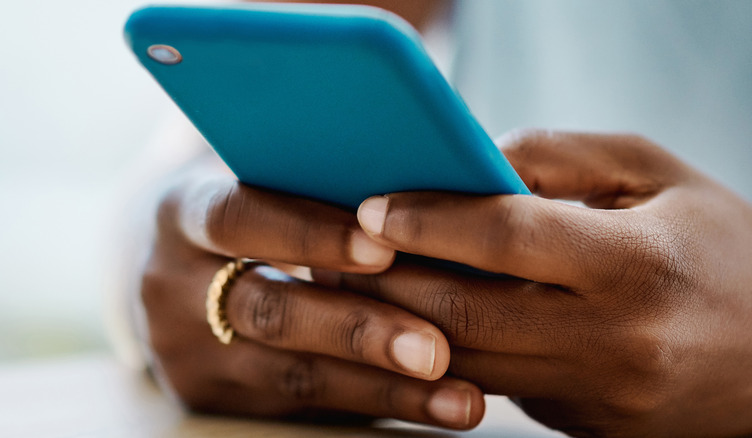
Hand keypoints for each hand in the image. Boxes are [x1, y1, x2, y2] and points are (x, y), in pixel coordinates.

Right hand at [135, 160, 484, 428]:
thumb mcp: (260, 183)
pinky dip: (376, 404)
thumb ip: (318, 185)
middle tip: (434, 348)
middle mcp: (172, 286)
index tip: (384, 247)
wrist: (181, 270)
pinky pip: (306, 407)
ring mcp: (190, 353)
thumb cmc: (252, 210)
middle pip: (269, 311)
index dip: (310, 233)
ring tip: (460, 398)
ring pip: (294, 375)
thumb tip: (433, 190)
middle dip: (358, 330)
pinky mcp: (216, 399)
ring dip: (385, 388)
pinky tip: (432, 406)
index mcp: (182, 213)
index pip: (239, 216)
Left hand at [321, 132, 751, 436]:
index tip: (370, 206)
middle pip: (463, 314)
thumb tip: (470, 165)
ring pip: (466, 365)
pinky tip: (416, 323)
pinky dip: (447, 355)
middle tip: (335, 253)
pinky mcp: (586, 429)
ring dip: (397, 326)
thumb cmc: (721, 245)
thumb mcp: (656, 173)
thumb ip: (558, 160)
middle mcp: (615, 343)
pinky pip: (497, 391)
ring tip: (353, 289)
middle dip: (384, 281)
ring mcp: (599, 399)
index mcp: (637, 266)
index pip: (505, 239)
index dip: (427, 219)